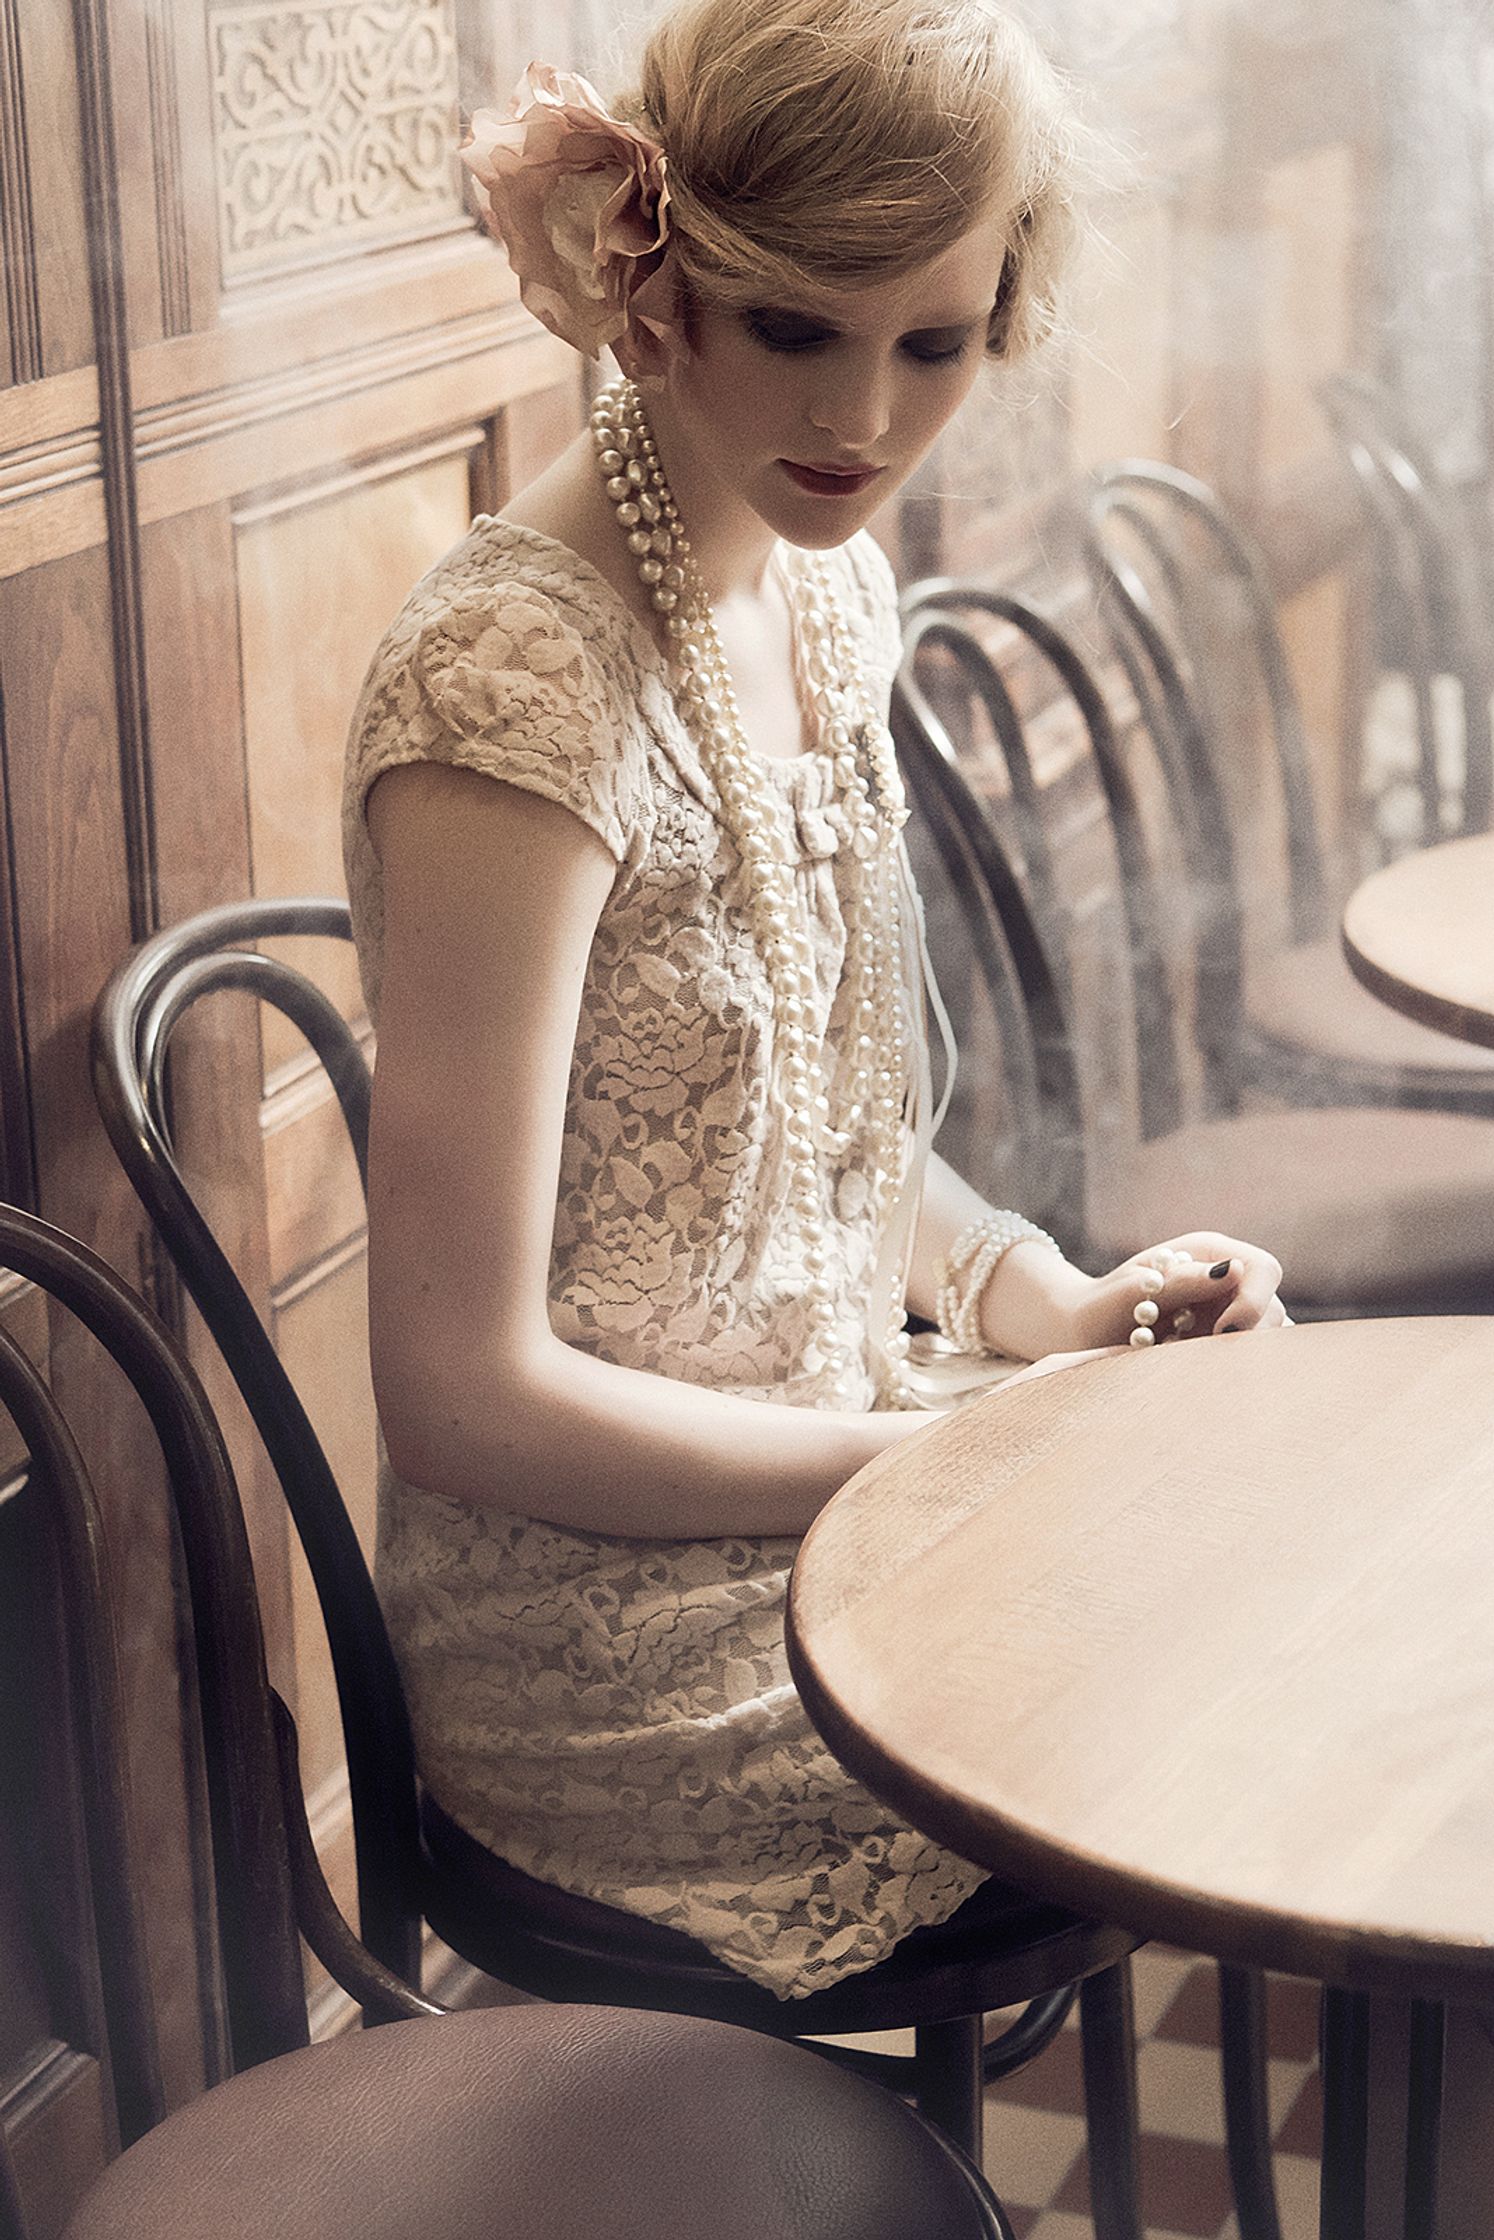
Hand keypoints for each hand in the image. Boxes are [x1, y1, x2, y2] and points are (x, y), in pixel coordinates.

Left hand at [1068, 1233, 1287, 1352]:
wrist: (1084, 1335)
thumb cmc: (1104, 1305)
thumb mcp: (1134, 1288)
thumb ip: (1183, 1281)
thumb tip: (1232, 1271)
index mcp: (1210, 1252)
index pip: (1263, 1269)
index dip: (1254, 1300)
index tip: (1223, 1329)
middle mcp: (1226, 1281)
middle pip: (1272, 1309)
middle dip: (1245, 1336)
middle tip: (1199, 1352)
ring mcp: (1227, 1314)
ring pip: (1263, 1338)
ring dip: (1231, 1355)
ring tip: (1184, 1357)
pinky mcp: (1221, 1344)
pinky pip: (1243, 1359)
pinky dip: (1223, 1368)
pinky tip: (1189, 1367)